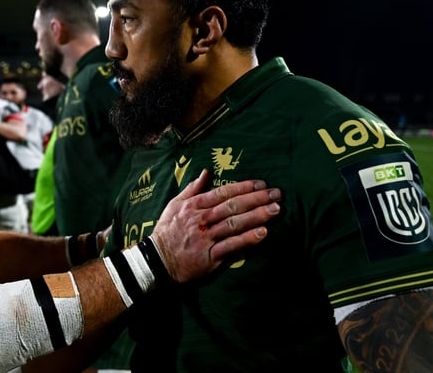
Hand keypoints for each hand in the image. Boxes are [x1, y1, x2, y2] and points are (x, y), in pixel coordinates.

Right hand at [151, 169, 279, 282]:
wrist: (156, 260)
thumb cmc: (167, 231)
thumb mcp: (174, 205)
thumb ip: (192, 189)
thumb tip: (206, 172)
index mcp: (194, 206)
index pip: (223, 193)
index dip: (243, 187)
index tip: (261, 184)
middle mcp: (201, 220)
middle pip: (233, 207)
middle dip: (257, 199)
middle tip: (277, 194)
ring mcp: (206, 238)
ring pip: (235, 224)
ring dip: (257, 216)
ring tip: (276, 210)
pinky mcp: (210, 256)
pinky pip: (231, 246)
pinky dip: (247, 239)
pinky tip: (263, 233)